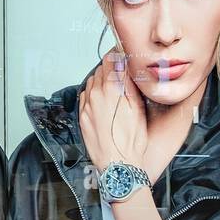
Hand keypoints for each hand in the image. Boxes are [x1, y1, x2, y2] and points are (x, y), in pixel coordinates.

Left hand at [78, 49, 147, 174]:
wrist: (117, 163)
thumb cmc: (131, 140)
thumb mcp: (137, 107)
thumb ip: (128, 83)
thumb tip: (125, 64)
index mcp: (110, 89)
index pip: (110, 61)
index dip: (117, 56)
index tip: (123, 56)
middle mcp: (95, 95)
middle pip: (100, 70)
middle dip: (110, 68)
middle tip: (121, 72)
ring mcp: (86, 106)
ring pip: (92, 83)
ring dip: (101, 81)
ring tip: (113, 88)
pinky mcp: (82, 116)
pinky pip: (86, 97)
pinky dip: (93, 94)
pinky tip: (103, 101)